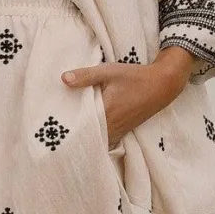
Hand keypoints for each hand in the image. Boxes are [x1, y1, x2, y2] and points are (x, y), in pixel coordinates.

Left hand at [61, 49, 195, 149]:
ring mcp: (118, 131)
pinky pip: (106, 141)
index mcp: (106, 112)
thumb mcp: (109, 71)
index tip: (52, 130)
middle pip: (87, 138)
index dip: (66, 131)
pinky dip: (96, 140)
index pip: (81, 128)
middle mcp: (112, 126)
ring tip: (67, 137)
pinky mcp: (123, 131)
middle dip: (72, 137)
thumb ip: (86, 75)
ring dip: (84, 140)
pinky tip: (86, 136)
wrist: (162, 85)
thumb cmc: (134, 77)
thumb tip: (63, 79)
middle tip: (55, 135)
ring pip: (96, 142)